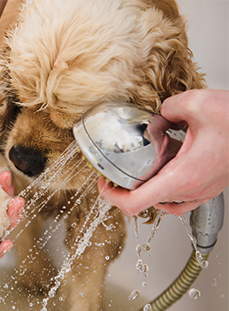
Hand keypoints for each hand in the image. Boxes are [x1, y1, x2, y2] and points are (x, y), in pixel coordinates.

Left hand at [98, 89, 228, 215]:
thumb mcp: (195, 104)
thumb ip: (167, 108)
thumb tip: (160, 114)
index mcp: (181, 177)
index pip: (135, 204)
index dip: (111, 197)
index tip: (103, 184)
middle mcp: (191, 190)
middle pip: (146, 204)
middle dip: (125, 190)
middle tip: (115, 174)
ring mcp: (201, 192)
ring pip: (164, 203)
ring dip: (145, 190)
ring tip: (136, 172)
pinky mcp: (209, 187)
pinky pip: (179, 197)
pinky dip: (164, 188)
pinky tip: (164, 168)